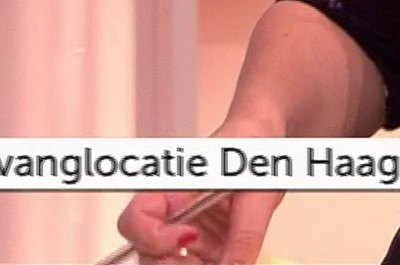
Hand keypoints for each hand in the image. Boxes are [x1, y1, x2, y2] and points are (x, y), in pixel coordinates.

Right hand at [116, 117, 285, 263]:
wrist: (264, 147)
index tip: (189, 237)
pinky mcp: (205, 245)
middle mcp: (172, 214)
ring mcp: (186, 232)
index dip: (153, 237)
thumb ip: (245, 235)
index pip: (136, 219)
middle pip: (148, 253)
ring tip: (225, 262)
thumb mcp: (255, 194)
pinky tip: (232, 263)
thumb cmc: (252, 153)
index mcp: (172, 190)